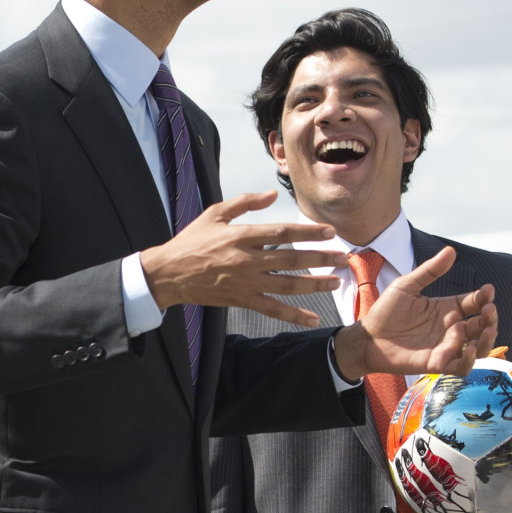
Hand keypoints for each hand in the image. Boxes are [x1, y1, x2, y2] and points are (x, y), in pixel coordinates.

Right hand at [140, 191, 346, 326]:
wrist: (169, 273)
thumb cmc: (192, 240)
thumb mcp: (215, 213)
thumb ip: (245, 203)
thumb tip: (272, 195)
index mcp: (241, 236)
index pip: (282, 232)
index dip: (308, 232)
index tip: (329, 231)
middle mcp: (246, 260)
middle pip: (291, 259)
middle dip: (320, 258)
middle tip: (343, 256)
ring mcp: (245, 283)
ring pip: (286, 285)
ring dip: (314, 284)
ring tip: (336, 281)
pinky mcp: (241, 300)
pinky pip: (272, 309)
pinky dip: (293, 315)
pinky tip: (312, 318)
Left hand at [334, 246, 496, 380]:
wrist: (367, 337)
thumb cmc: (386, 311)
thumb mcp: (407, 285)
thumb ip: (430, 270)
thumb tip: (451, 250)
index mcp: (446, 308)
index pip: (472, 302)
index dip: (483, 297)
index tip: (489, 290)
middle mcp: (450, 328)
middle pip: (480, 325)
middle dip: (489, 318)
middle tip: (489, 309)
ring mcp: (445, 347)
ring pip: (476, 348)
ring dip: (485, 340)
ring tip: (488, 330)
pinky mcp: (437, 364)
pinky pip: (460, 367)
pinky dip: (469, 361)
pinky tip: (470, 350)